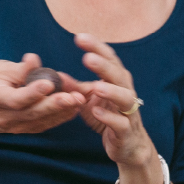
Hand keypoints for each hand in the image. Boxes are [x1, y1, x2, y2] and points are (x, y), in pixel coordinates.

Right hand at [0, 53, 87, 135]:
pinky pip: (46, 124)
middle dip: (55, 104)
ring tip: (80, 100)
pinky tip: (75, 107)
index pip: (16, 98)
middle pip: (33, 113)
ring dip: (63, 111)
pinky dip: (61, 116)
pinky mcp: (27, 129)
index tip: (49, 83)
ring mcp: (17, 126)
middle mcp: (7, 117)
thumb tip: (34, 59)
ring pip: (42, 120)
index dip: (33, 92)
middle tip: (74, 96)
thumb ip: (17, 69)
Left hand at [75, 34, 156, 169]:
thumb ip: (74, 88)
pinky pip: (120, 123)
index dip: (96, 47)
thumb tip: (55, 75)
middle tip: (87, 57)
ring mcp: (128, 112)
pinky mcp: (126, 131)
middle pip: (118, 74)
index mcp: (116, 80)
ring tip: (96, 86)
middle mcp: (125, 92)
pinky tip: (96, 112)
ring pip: (125, 98)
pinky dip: (109, 117)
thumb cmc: (108, 117)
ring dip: (111, 91)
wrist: (128, 146)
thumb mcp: (88, 100)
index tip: (79, 37)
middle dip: (104, 65)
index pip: (109, 59)